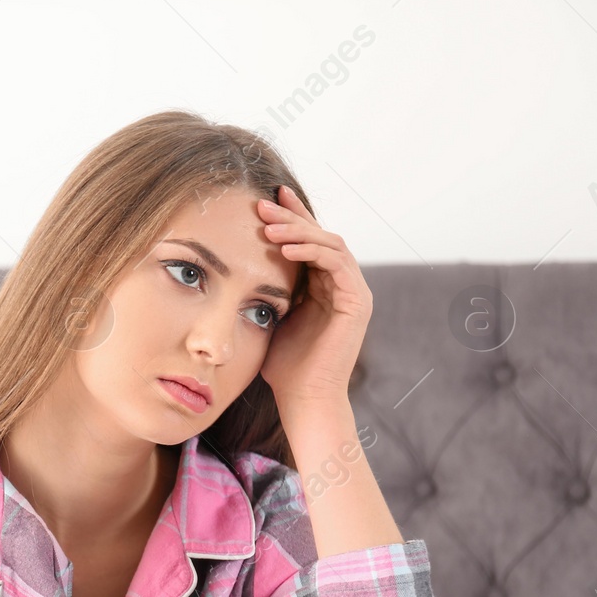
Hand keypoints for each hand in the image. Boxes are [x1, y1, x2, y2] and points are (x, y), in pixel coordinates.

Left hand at [256, 186, 371, 405]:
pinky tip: (284, 249)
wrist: (303, 398)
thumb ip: (267, 290)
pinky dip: (312, 252)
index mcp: (322, 285)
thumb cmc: (282, 366)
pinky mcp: (358, 302)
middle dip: (290, 217)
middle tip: (261, 204)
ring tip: (267, 226)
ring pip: (330, 244)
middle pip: (320, 235)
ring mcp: (353, 291)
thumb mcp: (269, 317)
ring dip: (298, 231)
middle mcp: (342, 284)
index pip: (307, 241)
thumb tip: (239, 266)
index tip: (263, 198)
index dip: (289, 218)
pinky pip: (337, 264)